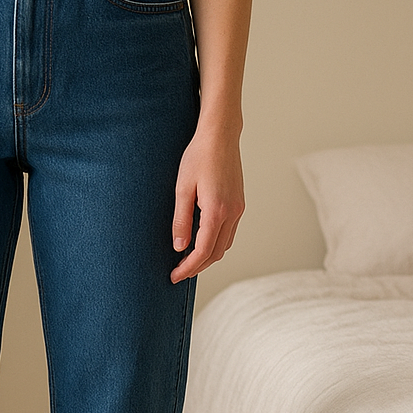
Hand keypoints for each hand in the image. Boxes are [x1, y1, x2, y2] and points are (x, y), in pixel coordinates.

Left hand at [170, 125, 244, 282]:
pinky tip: (200, 243)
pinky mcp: (238, 204)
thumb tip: (179, 247)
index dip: (187, 268)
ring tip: (187, 261)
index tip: (174, 276)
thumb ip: (181, 220)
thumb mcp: (182, 189)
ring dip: (207, 257)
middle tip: (177, 273)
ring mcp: (238, 209)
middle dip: (197, 267)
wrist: (220, 136)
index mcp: (218, 211)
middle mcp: (232, 213)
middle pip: (215, 254)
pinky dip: (215, 244)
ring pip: (224, 246)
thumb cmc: (199, 157)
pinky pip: (229, 234)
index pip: (202, 251)